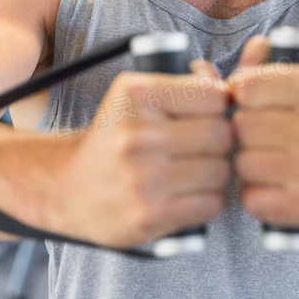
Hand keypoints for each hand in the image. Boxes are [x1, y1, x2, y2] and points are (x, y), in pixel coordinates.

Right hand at [48, 62, 232, 248]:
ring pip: (220, 170)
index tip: (204, 116)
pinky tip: (188, 194)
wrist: (68, 188)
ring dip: (215, 173)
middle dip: (218, 142)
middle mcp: (136, 134)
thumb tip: (229, 85)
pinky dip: (207, 201)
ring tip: (194, 171)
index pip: (212, 96)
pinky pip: (211, 203)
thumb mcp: (136, 98)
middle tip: (202, 147)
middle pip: (221, 134)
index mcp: (134, 94)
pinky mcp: (149, 215)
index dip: (216, 107)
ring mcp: (142, 177)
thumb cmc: (113, 141)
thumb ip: (185, 84)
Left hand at [230, 36, 298, 236]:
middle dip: (247, 131)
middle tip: (262, 137)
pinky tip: (273, 188)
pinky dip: (256, 195)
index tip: (254, 104)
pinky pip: (255, 200)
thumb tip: (247, 55)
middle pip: (244, 126)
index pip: (251, 87)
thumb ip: (277, 64)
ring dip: (250, 164)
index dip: (244, 97)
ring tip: (269, 162)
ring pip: (245, 163)